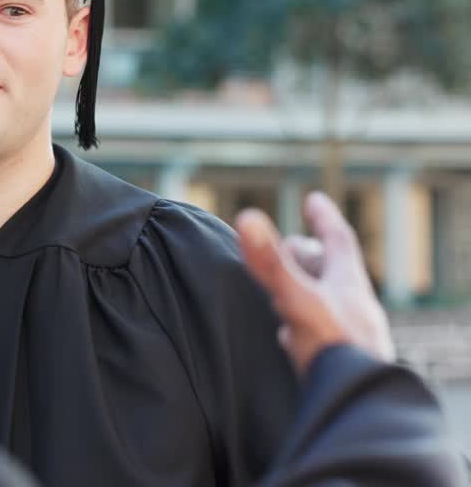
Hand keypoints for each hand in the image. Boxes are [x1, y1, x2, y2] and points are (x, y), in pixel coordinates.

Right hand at [235, 192, 394, 375]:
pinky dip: (304, 324)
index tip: (314, 199)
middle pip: (334, 270)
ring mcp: (351, 334)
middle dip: (311, 255)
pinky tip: (292, 337)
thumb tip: (246, 217)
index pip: (339, 240)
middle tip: (293, 245)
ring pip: (328, 302)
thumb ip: (271, 263)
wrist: (356, 404)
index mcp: (349, 284)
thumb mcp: (296, 299)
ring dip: (308, 290)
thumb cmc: (334, 350)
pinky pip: (323, 333)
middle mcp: (355, 305)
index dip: (324, 218)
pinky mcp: (342, 361)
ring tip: (288, 287)